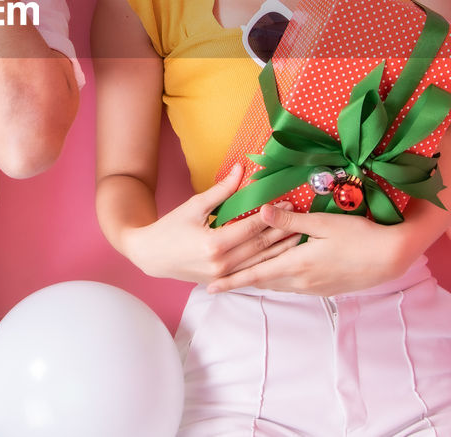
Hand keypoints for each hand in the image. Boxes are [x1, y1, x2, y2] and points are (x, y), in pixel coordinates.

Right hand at [122, 166, 299, 284]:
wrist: (151, 255)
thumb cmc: (170, 228)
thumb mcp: (194, 206)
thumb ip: (221, 190)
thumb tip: (240, 169)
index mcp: (214, 244)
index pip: (251, 228)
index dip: (271, 215)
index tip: (286, 202)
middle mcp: (220, 264)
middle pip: (259, 247)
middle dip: (281, 232)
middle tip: (299, 218)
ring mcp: (222, 277)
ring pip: (258, 263)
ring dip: (279, 250)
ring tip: (297, 236)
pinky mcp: (221, 281)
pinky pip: (249, 273)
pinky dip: (265, 264)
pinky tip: (279, 256)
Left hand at [206, 204, 416, 296]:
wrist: (390, 257)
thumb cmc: (358, 235)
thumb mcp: (323, 223)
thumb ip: (290, 221)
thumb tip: (261, 211)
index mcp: (297, 264)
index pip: (256, 275)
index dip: (233, 281)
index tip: (211, 286)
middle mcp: (302, 281)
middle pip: (264, 283)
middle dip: (240, 283)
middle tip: (217, 283)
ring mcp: (314, 287)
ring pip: (278, 285)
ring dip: (258, 282)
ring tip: (239, 280)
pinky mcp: (325, 288)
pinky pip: (292, 286)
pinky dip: (277, 281)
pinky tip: (274, 276)